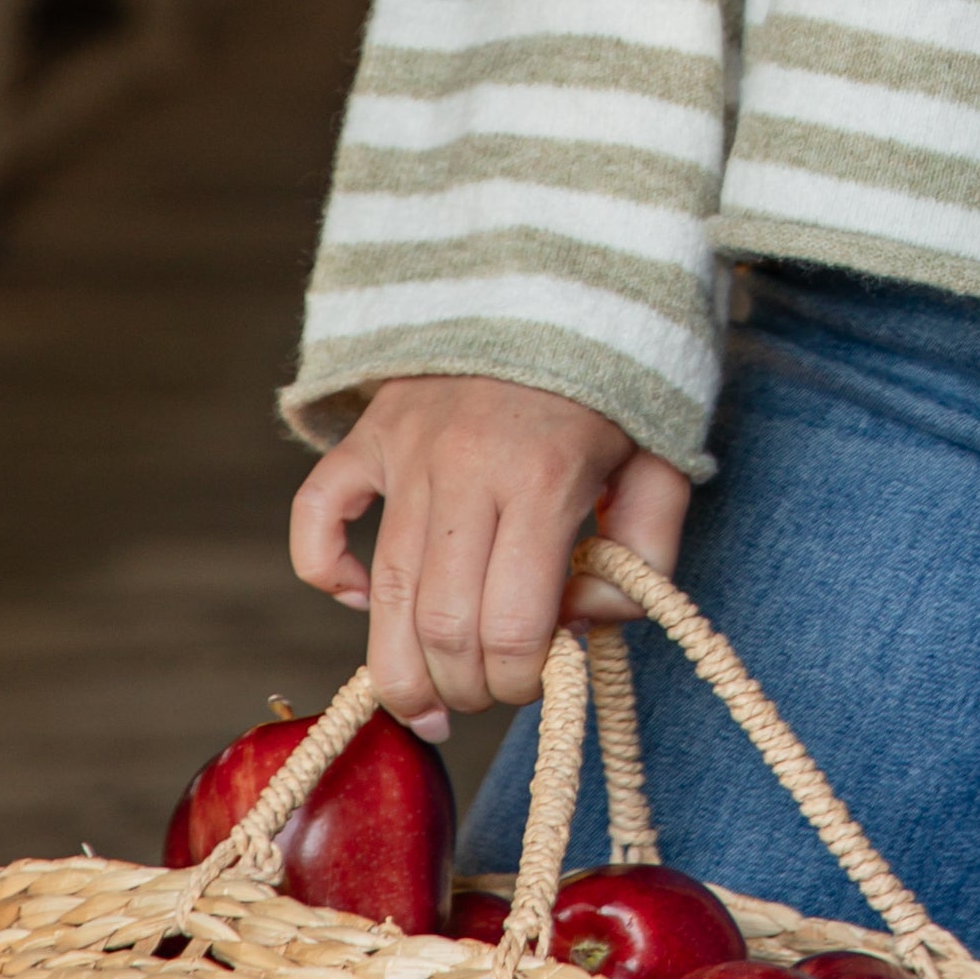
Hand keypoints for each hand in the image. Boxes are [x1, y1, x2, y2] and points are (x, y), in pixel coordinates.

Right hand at [288, 375, 691, 733]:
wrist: (566, 274)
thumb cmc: (617, 380)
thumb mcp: (664, 459)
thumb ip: (648, 552)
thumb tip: (586, 623)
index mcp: (545, 478)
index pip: (511, 626)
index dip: (523, 679)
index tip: (543, 676)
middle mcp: (466, 468)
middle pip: (441, 626)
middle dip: (467, 688)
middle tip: (492, 693)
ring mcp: (408, 450)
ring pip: (381, 594)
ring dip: (401, 670)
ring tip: (430, 704)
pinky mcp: (371, 431)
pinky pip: (316, 515)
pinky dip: (326, 571)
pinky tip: (361, 600)